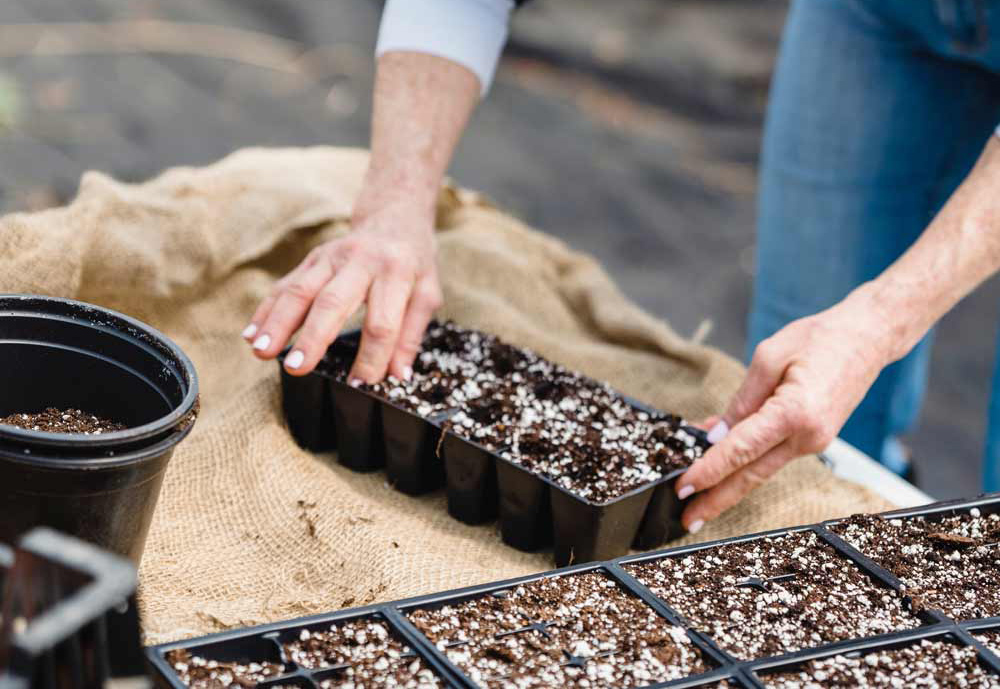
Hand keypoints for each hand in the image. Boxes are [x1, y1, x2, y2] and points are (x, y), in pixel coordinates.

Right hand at [243, 200, 442, 381]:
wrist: (394, 217)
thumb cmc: (413, 263)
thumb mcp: (427, 294)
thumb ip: (412, 335)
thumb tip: (398, 377)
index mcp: (396, 273)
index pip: (382, 321)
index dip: (372, 355)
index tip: (360, 383)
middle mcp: (360, 262)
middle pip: (333, 302)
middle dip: (313, 337)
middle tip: (297, 367)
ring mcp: (331, 257)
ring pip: (300, 290)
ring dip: (278, 322)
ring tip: (261, 351)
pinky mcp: (312, 258)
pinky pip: (286, 285)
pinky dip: (267, 309)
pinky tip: (252, 333)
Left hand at [675, 291, 893, 532]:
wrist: (867, 338)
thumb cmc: (821, 338)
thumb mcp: (770, 357)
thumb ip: (742, 400)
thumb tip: (717, 434)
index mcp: (795, 413)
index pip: (741, 450)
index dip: (709, 471)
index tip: (684, 487)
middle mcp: (807, 436)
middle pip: (752, 476)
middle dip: (716, 500)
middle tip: (687, 518)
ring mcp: (814, 441)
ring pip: (761, 470)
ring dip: (729, 486)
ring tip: (698, 501)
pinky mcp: (814, 439)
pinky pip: (772, 455)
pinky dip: (746, 462)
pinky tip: (722, 466)